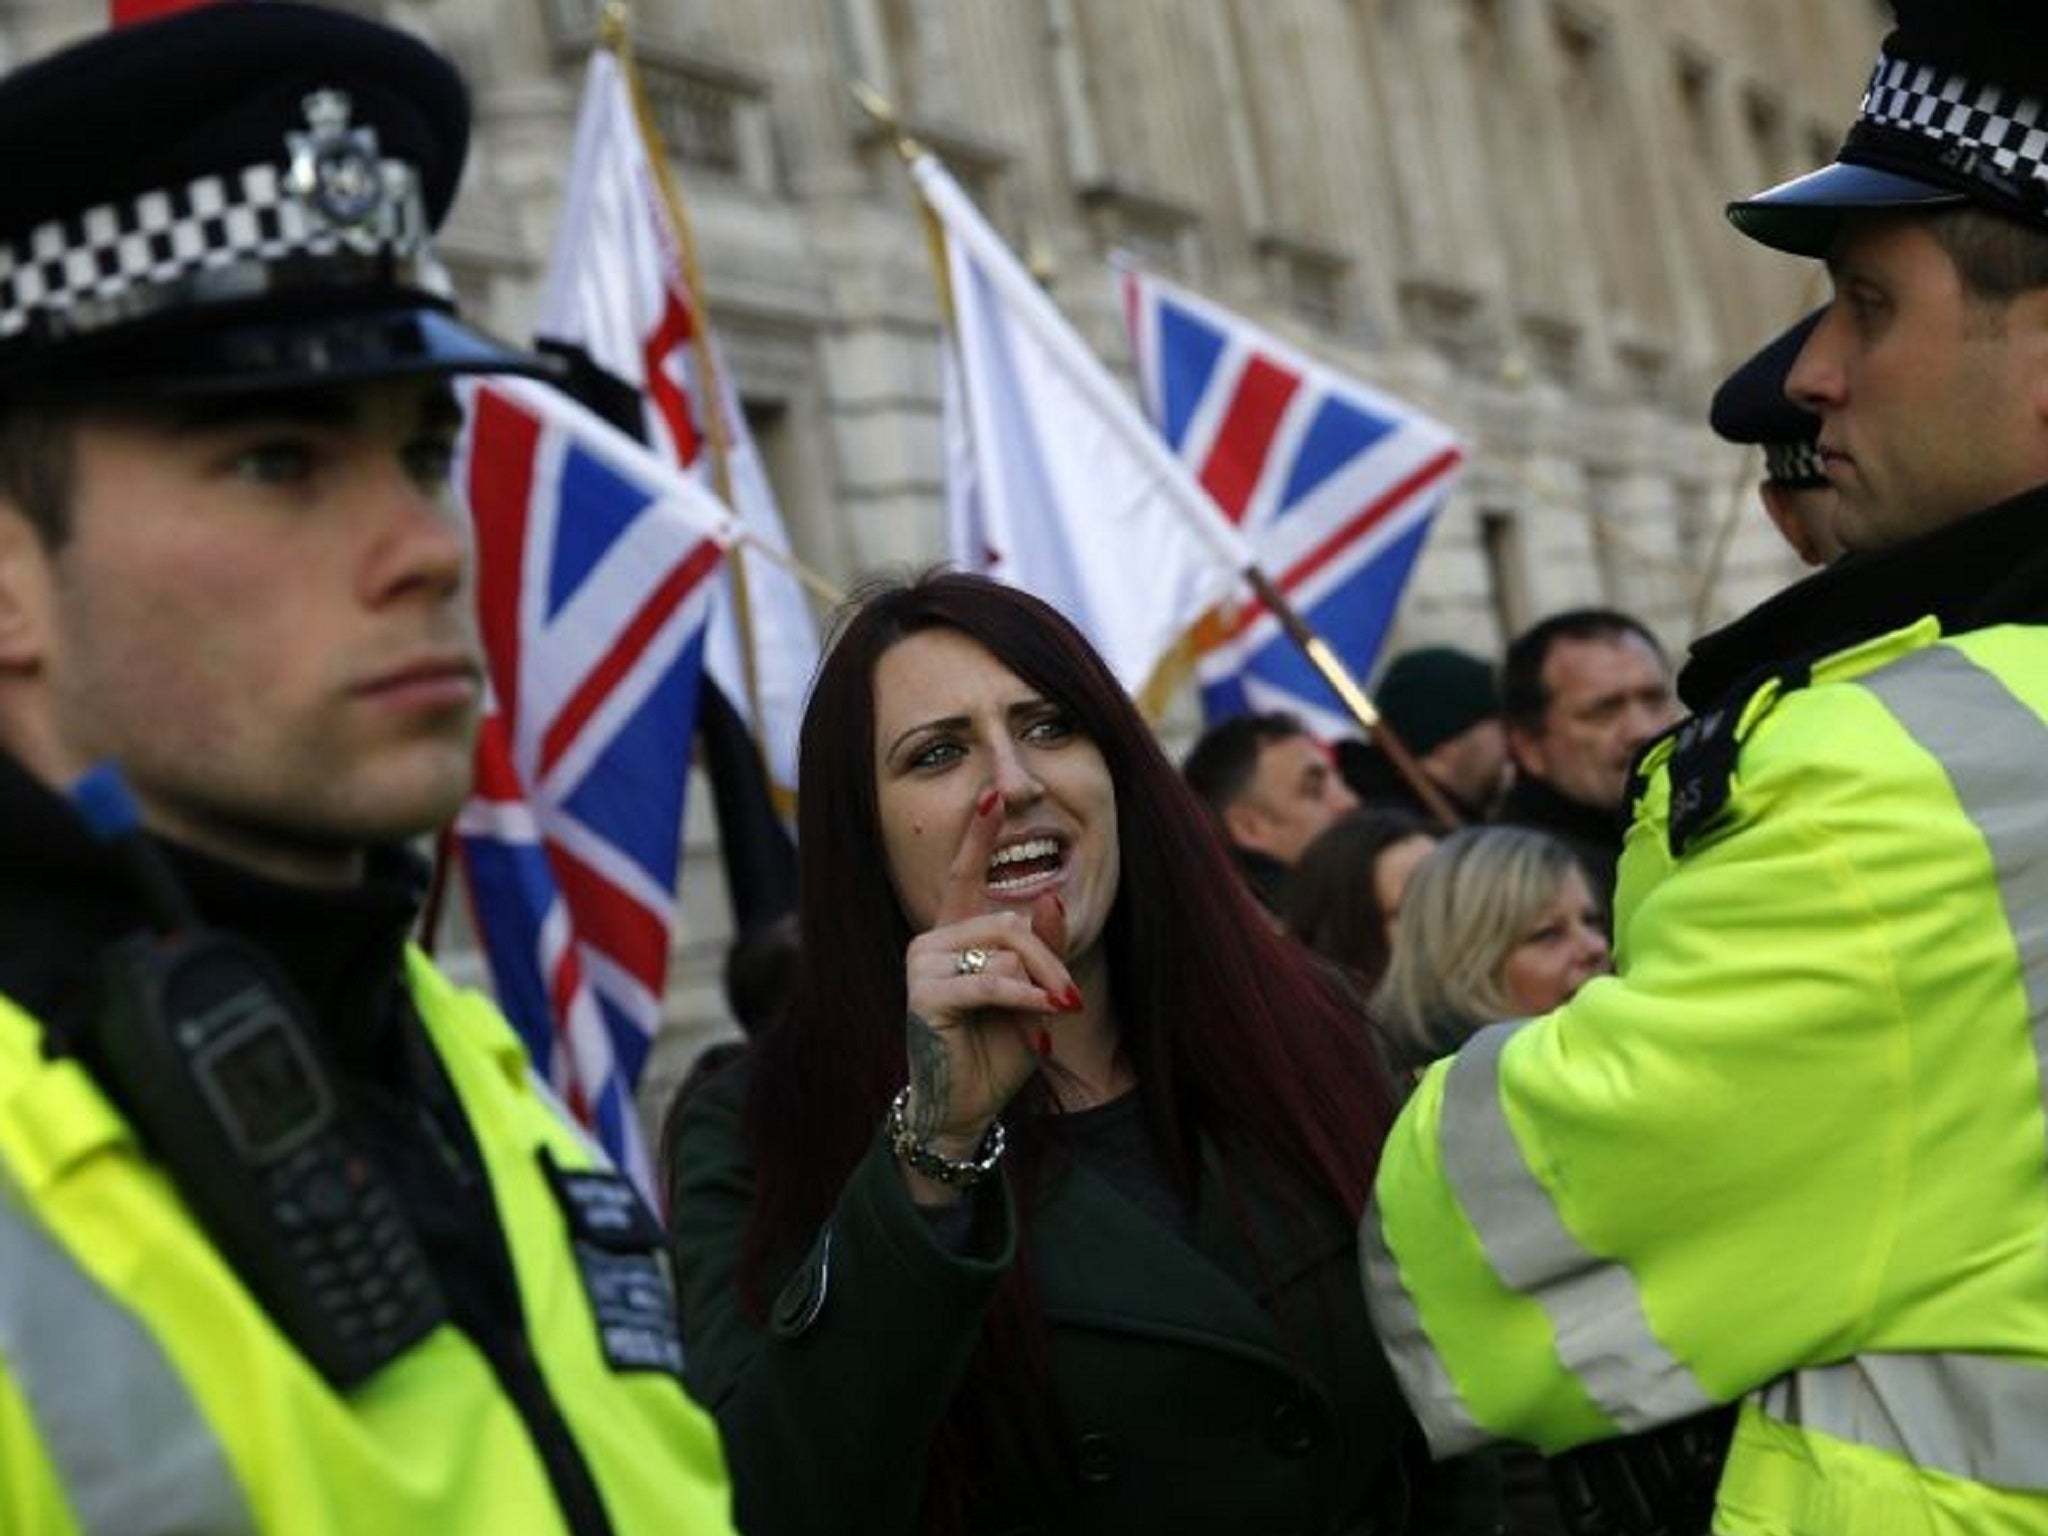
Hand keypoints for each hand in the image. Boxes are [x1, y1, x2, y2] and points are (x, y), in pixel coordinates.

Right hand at [899, 790, 1078, 1173]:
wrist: (965, 1108)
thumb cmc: (996, 1050)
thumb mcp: (1031, 993)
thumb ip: (1039, 947)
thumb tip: (1046, 896)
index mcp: (953, 934)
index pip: (963, 876)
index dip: (978, 837)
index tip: (992, 796)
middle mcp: (931, 941)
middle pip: (1007, 921)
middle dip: (1047, 959)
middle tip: (1068, 998)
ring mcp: (922, 965)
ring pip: (1003, 947)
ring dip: (1038, 983)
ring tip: (1048, 1015)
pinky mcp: (925, 996)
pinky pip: (991, 979)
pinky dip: (1024, 996)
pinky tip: (1044, 1013)